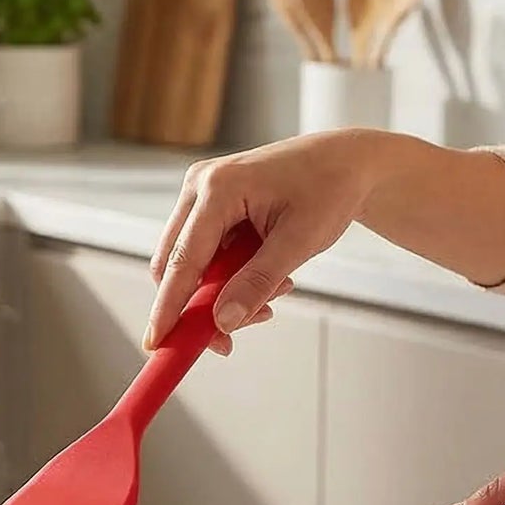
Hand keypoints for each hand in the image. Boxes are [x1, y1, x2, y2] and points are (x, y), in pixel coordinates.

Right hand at [146, 133, 377, 352]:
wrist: (346, 161)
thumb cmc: (329, 188)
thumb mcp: (299, 242)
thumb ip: (257, 283)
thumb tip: (223, 322)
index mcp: (218, 187)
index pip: (182, 260)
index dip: (168, 307)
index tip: (157, 343)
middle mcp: (199, 186)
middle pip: (175, 264)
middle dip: (201, 306)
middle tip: (231, 337)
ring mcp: (201, 194)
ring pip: (189, 263)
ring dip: (221, 292)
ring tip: (271, 294)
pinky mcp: (209, 205)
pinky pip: (204, 253)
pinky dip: (228, 277)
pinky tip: (264, 278)